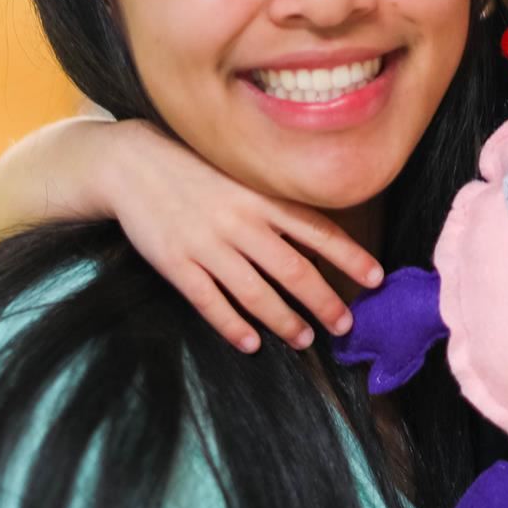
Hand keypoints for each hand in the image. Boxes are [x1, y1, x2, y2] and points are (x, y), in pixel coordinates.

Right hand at [99, 120, 382, 350]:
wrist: (131, 163)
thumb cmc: (195, 169)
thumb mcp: (241, 175)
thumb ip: (275, 204)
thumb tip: (318, 237)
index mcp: (262, 197)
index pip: (318, 230)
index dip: (350, 256)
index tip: (376, 278)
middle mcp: (241, 222)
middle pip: (293, 269)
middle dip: (324, 300)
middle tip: (345, 325)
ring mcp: (207, 245)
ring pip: (255, 292)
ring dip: (284, 320)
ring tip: (305, 340)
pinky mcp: (176, 264)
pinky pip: (209, 301)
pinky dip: (232, 325)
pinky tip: (250, 344)